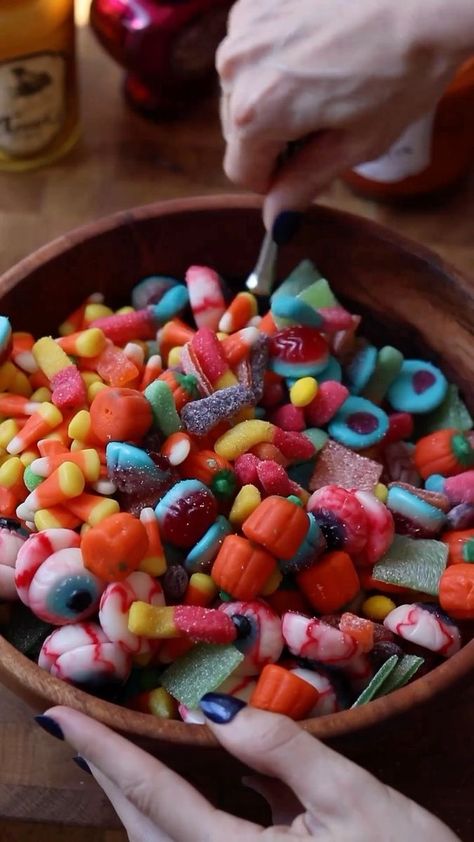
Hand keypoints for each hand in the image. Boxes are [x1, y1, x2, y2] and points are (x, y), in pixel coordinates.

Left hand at [38, 697, 459, 841]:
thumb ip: (285, 750)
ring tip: (120, 753)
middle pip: (144, 826)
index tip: (60, 716)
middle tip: (82, 727)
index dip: (104, 751)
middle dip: (109, 774)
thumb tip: (217, 711)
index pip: (152, 795)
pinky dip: (172, 813)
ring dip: (136, 796)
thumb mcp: (355, 800)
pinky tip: (186, 786)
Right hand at [216, 0, 469, 226]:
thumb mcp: (355, 143)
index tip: (305, 167)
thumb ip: (305, 183)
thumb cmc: (401, 69)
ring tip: (323, 78)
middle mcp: (236, 68)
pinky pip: (254, 49)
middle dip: (274, 134)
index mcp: (254, 113)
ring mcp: (244, 27)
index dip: (275, 179)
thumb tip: (276, 221)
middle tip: (324, 120)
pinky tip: (316, 49)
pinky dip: (277, 57)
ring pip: (242, 87)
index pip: (242, 172)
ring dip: (272, 93)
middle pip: (239, 129)